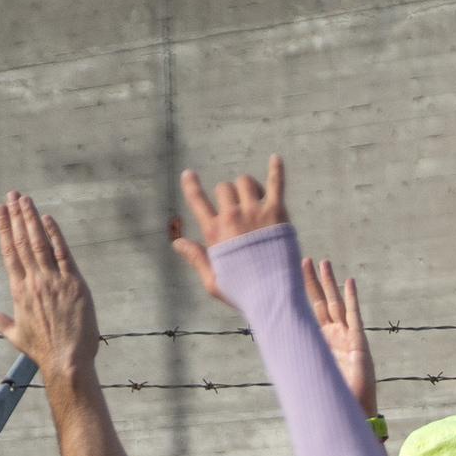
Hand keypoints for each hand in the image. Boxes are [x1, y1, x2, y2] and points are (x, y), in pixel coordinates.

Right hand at [0, 193, 98, 381]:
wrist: (67, 361)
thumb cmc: (42, 350)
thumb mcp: (14, 334)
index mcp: (18, 290)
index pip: (8, 252)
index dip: (3, 229)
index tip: (0, 210)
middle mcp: (34, 282)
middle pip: (21, 242)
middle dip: (16, 216)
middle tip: (12, 195)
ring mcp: (55, 282)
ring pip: (40, 243)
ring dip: (31, 219)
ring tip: (25, 199)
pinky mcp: (75, 285)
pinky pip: (64, 254)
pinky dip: (55, 236)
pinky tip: (48, 219)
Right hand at [173, 157, 289, 294]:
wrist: (275, 297)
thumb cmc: (243, 293)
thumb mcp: (213, 281)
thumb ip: (196, 258)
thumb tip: (177, 242)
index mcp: (214, 231)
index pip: (197, 200)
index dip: (191, 185)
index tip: (189, 174)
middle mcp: (232, 217)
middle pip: (225, 188)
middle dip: (228, 194)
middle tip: (238, 207)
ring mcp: (255, 213)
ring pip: (245, 182)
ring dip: (247, 187)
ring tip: (254, 199)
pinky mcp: (278, 213)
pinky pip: (276, 184)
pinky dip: (276, 170)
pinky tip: (276, 157)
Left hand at [304, 255, 377, 415]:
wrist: (352, 409)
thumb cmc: (331, 394)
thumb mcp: (307, 371)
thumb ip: (294, 358)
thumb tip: (268, 352)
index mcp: (320, 340)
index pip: (308, 311)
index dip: (301, 293)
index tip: (289, 275)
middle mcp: (333, 335)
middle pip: (320, 302)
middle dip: (312, 281)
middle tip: (303, 260)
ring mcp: (346, 336)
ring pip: (335, 303)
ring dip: (329, 283)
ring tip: (324, 263)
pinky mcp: (358, 342)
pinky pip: (354, 316)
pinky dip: (351, 298)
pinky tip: (349, 282)